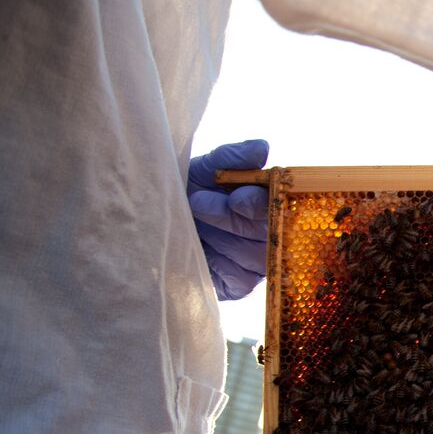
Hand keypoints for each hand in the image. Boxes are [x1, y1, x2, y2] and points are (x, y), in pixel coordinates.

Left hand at [188, 139, 269, 299]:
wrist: (153, 219)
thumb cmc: (184, 190)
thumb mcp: (203, 169)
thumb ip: (231, 157)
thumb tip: (261, 148)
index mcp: (269, 203)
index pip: (279, 206)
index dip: (258, 204)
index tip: (237, 197)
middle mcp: (270, 233)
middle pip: (267, 232)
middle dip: (230, 217)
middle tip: (197, 202)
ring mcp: (258, 261)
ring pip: (256, 255)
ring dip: (222, 239)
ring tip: (193, 225)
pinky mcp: (241, 285)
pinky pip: (243, 280)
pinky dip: (221, 265)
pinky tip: (202, 252)